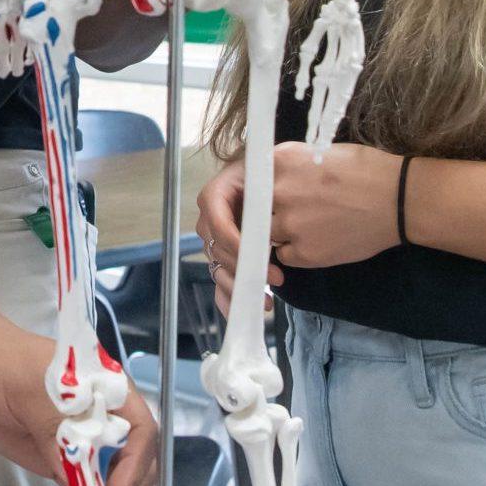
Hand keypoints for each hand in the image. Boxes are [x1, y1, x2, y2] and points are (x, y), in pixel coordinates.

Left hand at [0, 320, 157, 485]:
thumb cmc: (8, 364)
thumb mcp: (31, 391)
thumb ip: (54, 430)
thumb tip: (73, 474)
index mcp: (109, 392)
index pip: (142, 431)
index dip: (136, 463)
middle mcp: (105, 420)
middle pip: (136, 464)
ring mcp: (85, 442)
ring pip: (111, 483)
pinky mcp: (64, 460)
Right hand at [195, 157, 278, 315]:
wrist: (271, 182)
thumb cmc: (268, 175)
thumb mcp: (264, 174)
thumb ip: (262, 190)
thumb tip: (269, 214)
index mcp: (214, 196)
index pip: (218, 223)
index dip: (236, 242)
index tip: (263, 255)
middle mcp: (209, 220)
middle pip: (218, 250)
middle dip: (245, 267)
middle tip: (276, 277)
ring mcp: (214, 242)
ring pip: (219, 270)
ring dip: (240, 288)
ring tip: (265, 300)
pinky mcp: (222, 259)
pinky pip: (219, 283)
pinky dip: (230, 300)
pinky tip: (244, 311)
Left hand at [267, 141, 399, 269]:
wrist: (399, 200)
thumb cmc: (366, 169)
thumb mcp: (321, 151)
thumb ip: (292, 164)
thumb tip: (275, 175)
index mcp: (282, 160)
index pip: (254, 176)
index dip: (264, 186)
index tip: (275, 190)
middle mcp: (279, 191)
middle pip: (257, 205)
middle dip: (273, 208)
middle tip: (299, 209)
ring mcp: (290, 224)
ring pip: (269, 232)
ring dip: (284, 231)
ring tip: (310, 225)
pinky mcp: (304, 252)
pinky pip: (284, 255)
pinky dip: (296, 251)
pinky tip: (316, 241)